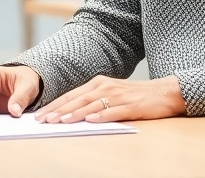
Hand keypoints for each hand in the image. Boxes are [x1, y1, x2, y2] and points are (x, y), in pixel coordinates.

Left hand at [34, 75, 185, 123]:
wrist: (164, 92)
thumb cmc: (135, 96)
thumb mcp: (111, 93)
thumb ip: (93, 100)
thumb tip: (71, 112)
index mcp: (98, 83)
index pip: (71, 95)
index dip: (55, 105)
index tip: (40, 114)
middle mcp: (105, 87)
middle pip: (77, 99)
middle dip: (58, 110)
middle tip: (43, 120)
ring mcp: (117, 96)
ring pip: (91, 105)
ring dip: (75, 113)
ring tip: (60, 121)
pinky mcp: (130, 105)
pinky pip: (113, 112)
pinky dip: (100, 116)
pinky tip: (90, 121)